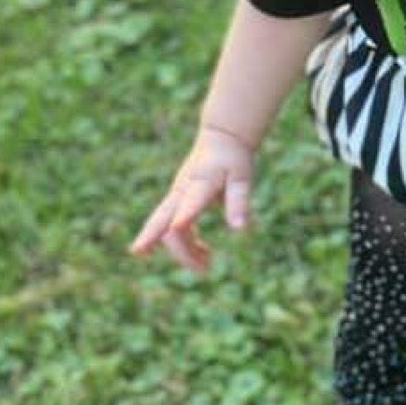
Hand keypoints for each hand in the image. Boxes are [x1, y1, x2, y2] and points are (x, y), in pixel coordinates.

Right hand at [129, 125, 255, 274]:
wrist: (220, 138)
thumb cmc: (233, 159)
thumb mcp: (241, 178)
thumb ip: (239, 202)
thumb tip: (240, 231)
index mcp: (200, 182)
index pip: (189, 202)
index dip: (184, 216)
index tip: (177, 228)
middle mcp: (182, 190)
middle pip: (164, 220)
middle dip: (167, 243)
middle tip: (189, 266)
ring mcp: (177, 196)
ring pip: (166, 227)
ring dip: (184, 250)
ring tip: (208, 266)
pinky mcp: (178, 201)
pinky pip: (173, 226)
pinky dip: (186, 243)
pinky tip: (203, 254)